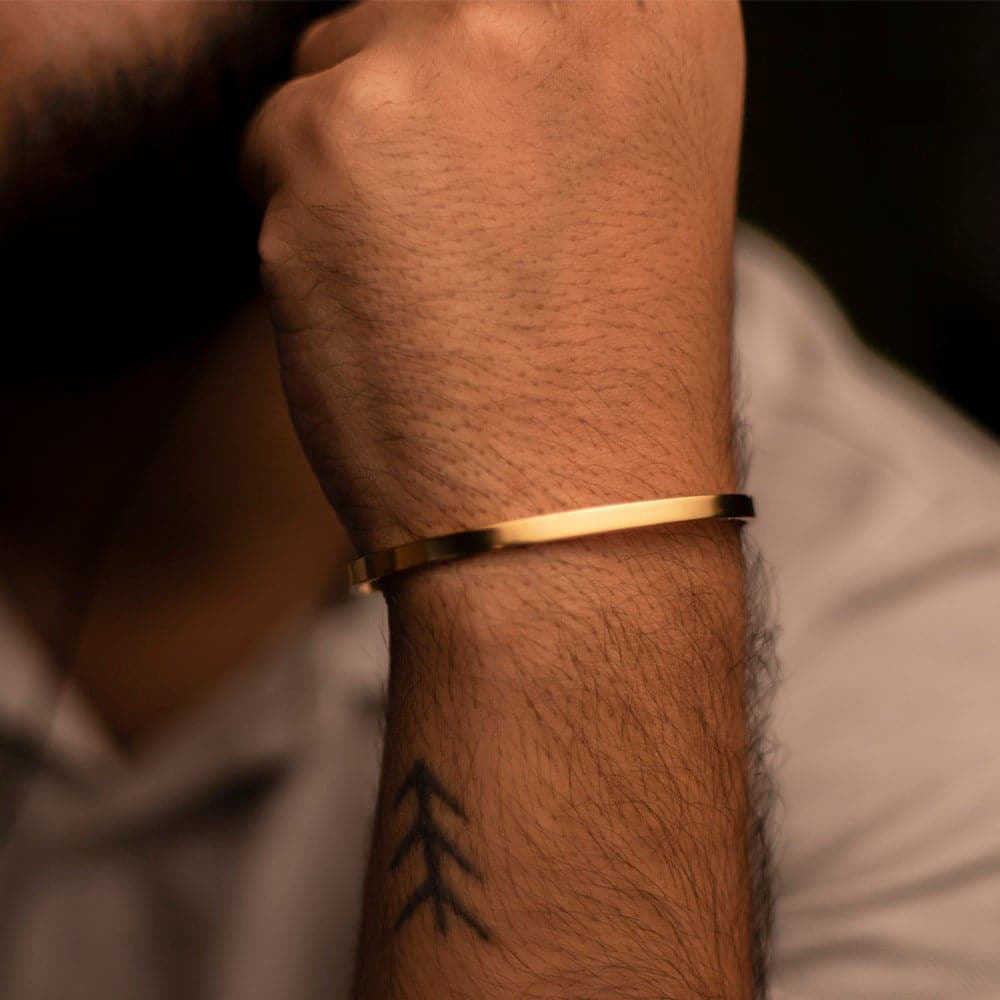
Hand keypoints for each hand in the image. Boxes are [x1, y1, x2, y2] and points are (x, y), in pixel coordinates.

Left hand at [243, 1, 744, 551]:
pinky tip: (378, 305)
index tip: (489, 143)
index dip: (481, 64)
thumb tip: (450, 45)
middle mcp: (551, 5)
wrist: (573, 514)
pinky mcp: (328, 134)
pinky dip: (303, 222)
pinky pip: (274, 145)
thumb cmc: (612, 378)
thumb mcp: (643, 183)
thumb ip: (561, 81)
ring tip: (431, 279)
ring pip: (336, 68)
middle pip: (415, 8)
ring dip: (353, 162)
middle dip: (414, 103)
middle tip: (463, 231)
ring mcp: (440, 59)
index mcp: (663, 18)